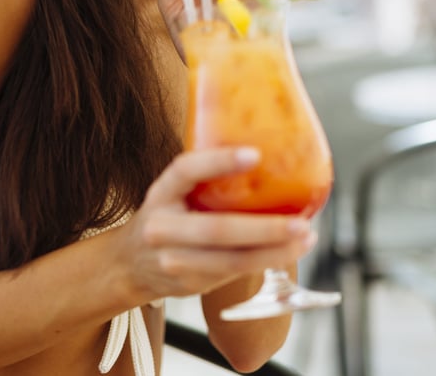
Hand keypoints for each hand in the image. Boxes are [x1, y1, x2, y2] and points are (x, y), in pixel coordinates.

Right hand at [115, 148, 315, 301]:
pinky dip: (266, 262)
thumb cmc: (166, 218)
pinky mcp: (190, 283)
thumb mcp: (172, 193)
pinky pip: (234, 274)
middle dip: (263, 228)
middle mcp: (162, 227)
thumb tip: (264, 154)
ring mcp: (174, 259)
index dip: (218, 161)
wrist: (129, 264)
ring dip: (274, 252)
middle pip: (216, 229)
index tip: (254, 154)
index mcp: (161, 194)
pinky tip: (288, 251)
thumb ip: (204, 180)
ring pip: (231, 260)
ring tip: (306, 237)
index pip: (184, 171)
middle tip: (301, 221)